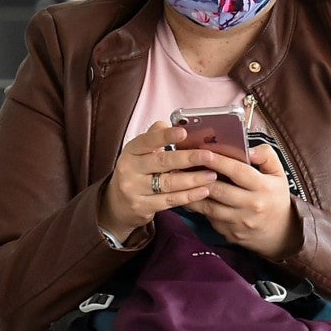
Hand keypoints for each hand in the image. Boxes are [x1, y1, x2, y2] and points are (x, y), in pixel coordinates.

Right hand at [98, 122, 220, 237]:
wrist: (118, 203)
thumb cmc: (137, 172)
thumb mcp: (140, 153)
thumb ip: (155, 137)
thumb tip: (173, 124)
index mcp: (131, 151)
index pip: (147, 141)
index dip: (165, 136)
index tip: (184, 132)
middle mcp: (129, 169)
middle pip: (161, 162)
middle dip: (188, 158)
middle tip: (209, 156)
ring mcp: (133, 189)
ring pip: (168, 183)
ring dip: (193, 179)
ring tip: (212, 175)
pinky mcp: (141, 206)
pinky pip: (169, 200)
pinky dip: (188, 196)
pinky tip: (203, 191)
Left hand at [188, 141, 302, 258]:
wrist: (280, 232)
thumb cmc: (274, 196)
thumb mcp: (278, 174)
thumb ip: (266, 156)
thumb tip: (249, 149)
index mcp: (264, 188)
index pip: (238, 172)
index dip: (218, 161)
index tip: (202, 150)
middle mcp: (251, 205)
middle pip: (219, 189)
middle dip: (199, 176)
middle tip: (183, 163)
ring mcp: (239, 222)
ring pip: (208, 206)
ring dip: (192, 192)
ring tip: (179, 178)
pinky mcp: (229, 233)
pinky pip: (208, 217)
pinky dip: (196, 206)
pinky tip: (186, 195)